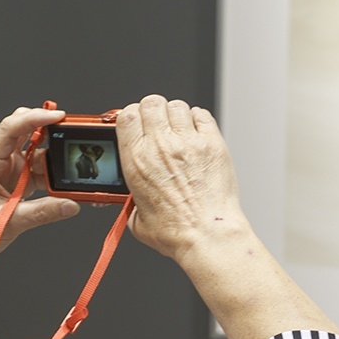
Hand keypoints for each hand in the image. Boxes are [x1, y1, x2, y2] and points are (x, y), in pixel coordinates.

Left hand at [0, 105, 79, 273]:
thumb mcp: (8, 222)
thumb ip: (41, 212)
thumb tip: (70, 204)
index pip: (11, 128)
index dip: (35, 118)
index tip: (57, 117)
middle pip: (26, 130)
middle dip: (49, 128)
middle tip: (70, 132)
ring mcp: (10, 169)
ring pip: (38, 151)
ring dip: (56, 158)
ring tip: (71, 169)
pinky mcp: (20, 180)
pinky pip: (41, 169)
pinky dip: (55, 175)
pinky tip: (65, 185)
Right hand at [117, 95, 247, 261]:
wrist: (208, 235)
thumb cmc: (177, 232)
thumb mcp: (136, 219)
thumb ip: (130, 201)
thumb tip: (132, 199)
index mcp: (137, 162)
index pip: (126, 116)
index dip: (130, 115)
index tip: (136, 122)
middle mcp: (161, 147)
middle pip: (151, 103)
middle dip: (153, 110)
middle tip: (158, 123)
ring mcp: (188, 143)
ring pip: (177, 106)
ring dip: (176, 115)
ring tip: (179, 131)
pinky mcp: (212, 144)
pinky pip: (202, 115)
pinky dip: (198, 120)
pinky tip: (197, 134)